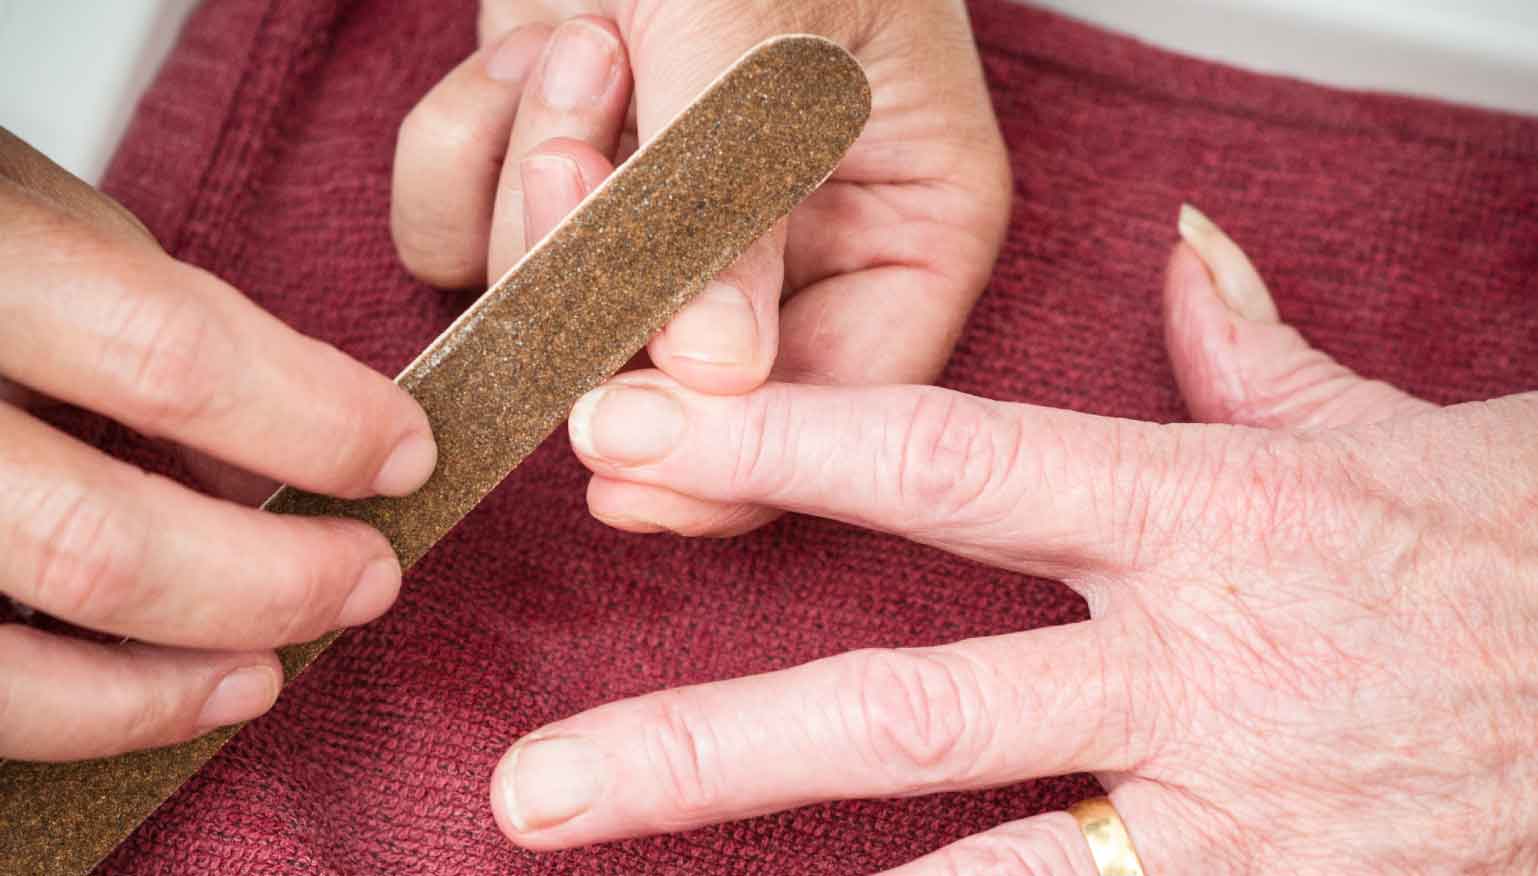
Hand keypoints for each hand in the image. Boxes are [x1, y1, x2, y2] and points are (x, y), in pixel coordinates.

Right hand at [0, 129, 436, 760]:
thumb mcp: (37, 221)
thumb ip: (156, 319)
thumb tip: (298, 442)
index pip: (171, 359)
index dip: (317, 423)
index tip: (405, 453)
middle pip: (96, 542)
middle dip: (270, 581)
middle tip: (366, 577)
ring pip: (5, 665)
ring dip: (164, 690)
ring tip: (266, 674)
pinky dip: (69, 716)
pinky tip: (151, 702)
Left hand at [390, 0, 1011, 536]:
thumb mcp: (757, 30)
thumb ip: (734, 203)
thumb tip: (722, 375)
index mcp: (912, 218)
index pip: (850, 408)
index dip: (736, 457)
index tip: (617, 453)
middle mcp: (797, 240)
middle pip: (681, 384)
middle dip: (602, 267)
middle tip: (587, 145)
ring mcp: (668, 218)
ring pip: (556, 318)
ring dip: (532, 182)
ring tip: (583, 47)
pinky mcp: (563, 183)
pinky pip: (466, 246)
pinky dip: (464, 153)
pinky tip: (530, 53)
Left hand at [485, 207, 1537, 873]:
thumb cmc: (1524, 547)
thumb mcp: (1390, 425)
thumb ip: (1251, 352)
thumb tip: (1188, 256)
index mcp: (1200, 515)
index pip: (944, 468)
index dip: (773, 446)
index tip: (626, 432)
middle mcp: (1192, 674)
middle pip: (909, 713)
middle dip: (707, 747)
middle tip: (539, 783)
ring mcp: (1230, 820)